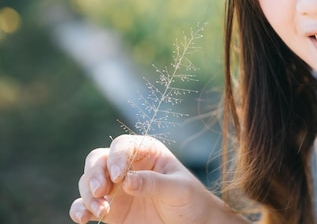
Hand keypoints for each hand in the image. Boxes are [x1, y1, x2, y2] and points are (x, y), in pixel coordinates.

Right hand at [69, 134, 237, 223]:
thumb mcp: (178, 189)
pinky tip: (83, 218)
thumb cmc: (189, 199)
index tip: (118, 177)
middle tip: (101, 191)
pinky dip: (79, 209)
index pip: (123, 145)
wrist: (191, 223)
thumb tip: (126, 181)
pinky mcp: (109, 209)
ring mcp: (116, 188)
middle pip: (98, 160)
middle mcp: (127, 166)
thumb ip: (154, 183)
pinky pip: (84, 205)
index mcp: (146, 152)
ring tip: (102, 211)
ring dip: (88, 194)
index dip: (116, 158)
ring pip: (88, 182)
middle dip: (95, 174)